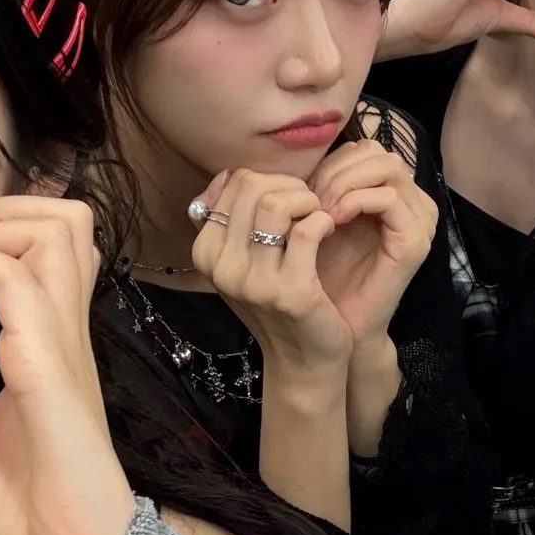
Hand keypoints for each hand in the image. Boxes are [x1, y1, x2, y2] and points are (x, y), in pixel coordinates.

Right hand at [192, 168, 352, 375]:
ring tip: (318, 215)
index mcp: (205, 253)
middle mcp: (222, 267)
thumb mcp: (243, 262)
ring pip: (276, 204)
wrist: (303, 360)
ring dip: (307, 200)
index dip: (268, 180)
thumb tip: (229, 174)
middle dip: (289, 186)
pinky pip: (307, 230)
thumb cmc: (278, 302)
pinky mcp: (290, 291)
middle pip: (252, 187)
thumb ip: (231, 220)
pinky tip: (328, 230)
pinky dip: (323, 220)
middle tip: (308, 204)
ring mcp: (253, 281)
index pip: (232, 183)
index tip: (288, 199)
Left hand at [309, 139, 437, 349]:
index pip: (364, 150)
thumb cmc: (324, 275)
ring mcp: (420, 220)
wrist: (338, 325)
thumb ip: (321, 186)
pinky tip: (332, 220)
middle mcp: (414, 202)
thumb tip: (299, 158)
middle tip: (310, 200)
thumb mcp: (319, 220)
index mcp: (393, 194)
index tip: (304, 192)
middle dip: (336, 170)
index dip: (330, 163)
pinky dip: (355, 201)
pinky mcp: (417, 240)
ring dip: (344, 183)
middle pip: (377, 152)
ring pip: (386, 167)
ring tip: (319, 210)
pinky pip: (389, 198)